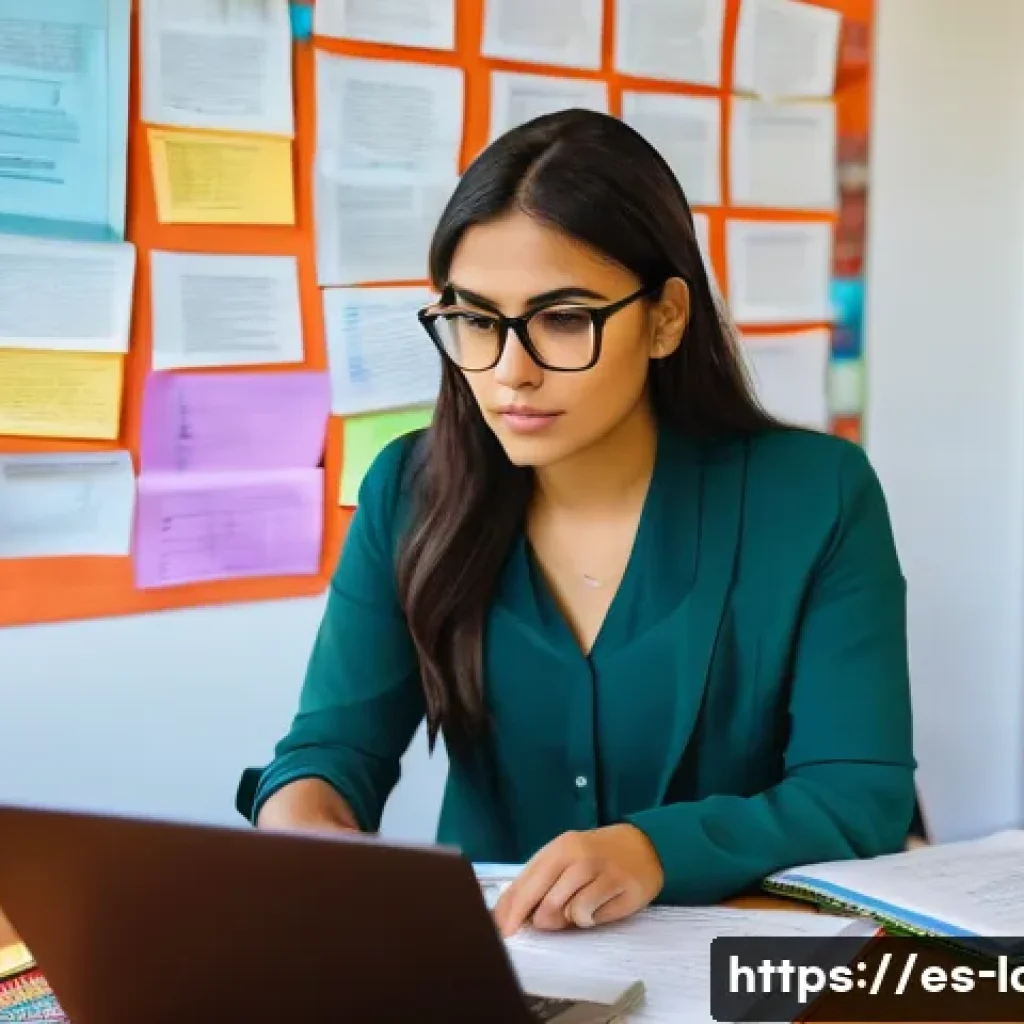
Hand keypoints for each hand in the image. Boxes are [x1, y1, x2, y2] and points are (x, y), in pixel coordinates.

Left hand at [492, 824, 663, 937]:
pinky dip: (591, 918)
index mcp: (559, 847)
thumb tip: (515, 915)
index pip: (525, 882)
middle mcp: (577, 855)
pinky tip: (600, 906)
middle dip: (537, 919)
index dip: (510, 910)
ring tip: (581, 906)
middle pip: (542, 900)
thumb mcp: (567, 860)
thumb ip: (542, 882)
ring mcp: (600, 870)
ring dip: (569, 918)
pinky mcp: (621, 886)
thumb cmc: (598, 856)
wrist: (645, 845)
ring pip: (567, 911)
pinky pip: (591, 915)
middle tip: (544, 923)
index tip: (501, 930)